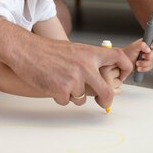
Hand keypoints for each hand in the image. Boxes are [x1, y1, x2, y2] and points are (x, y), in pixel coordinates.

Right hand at [10, 37, 132, 108]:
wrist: (26, 50)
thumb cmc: (47, 50)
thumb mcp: (73, 50)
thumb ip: (88, 61)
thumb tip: (100, 77)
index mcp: (90, 53)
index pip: (118, 57)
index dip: (126, 68)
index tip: (122, 77)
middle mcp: (85, 66)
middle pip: (106, 91)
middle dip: (105, 100)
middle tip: (102, 102)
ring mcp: (74, 79)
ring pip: (81, 98)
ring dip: (72, 95)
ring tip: (60, 80)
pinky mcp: (61, 90)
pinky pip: (66, 101)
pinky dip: (58, 96)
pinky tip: (51, 84)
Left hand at [123, 35, 152, 72]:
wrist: (123, 63)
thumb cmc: (127, 53)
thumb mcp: (133, 47)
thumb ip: (141, 45)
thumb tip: (149, 49)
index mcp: (146, 43)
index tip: (151, 46)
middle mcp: (148, 49)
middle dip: (148, 56)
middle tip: (142, 56)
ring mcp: (149, 57)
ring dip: (144, 63)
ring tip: (137, 63)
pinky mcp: (148, 64)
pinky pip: (150, 67)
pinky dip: (144, 68)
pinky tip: (138, 67)